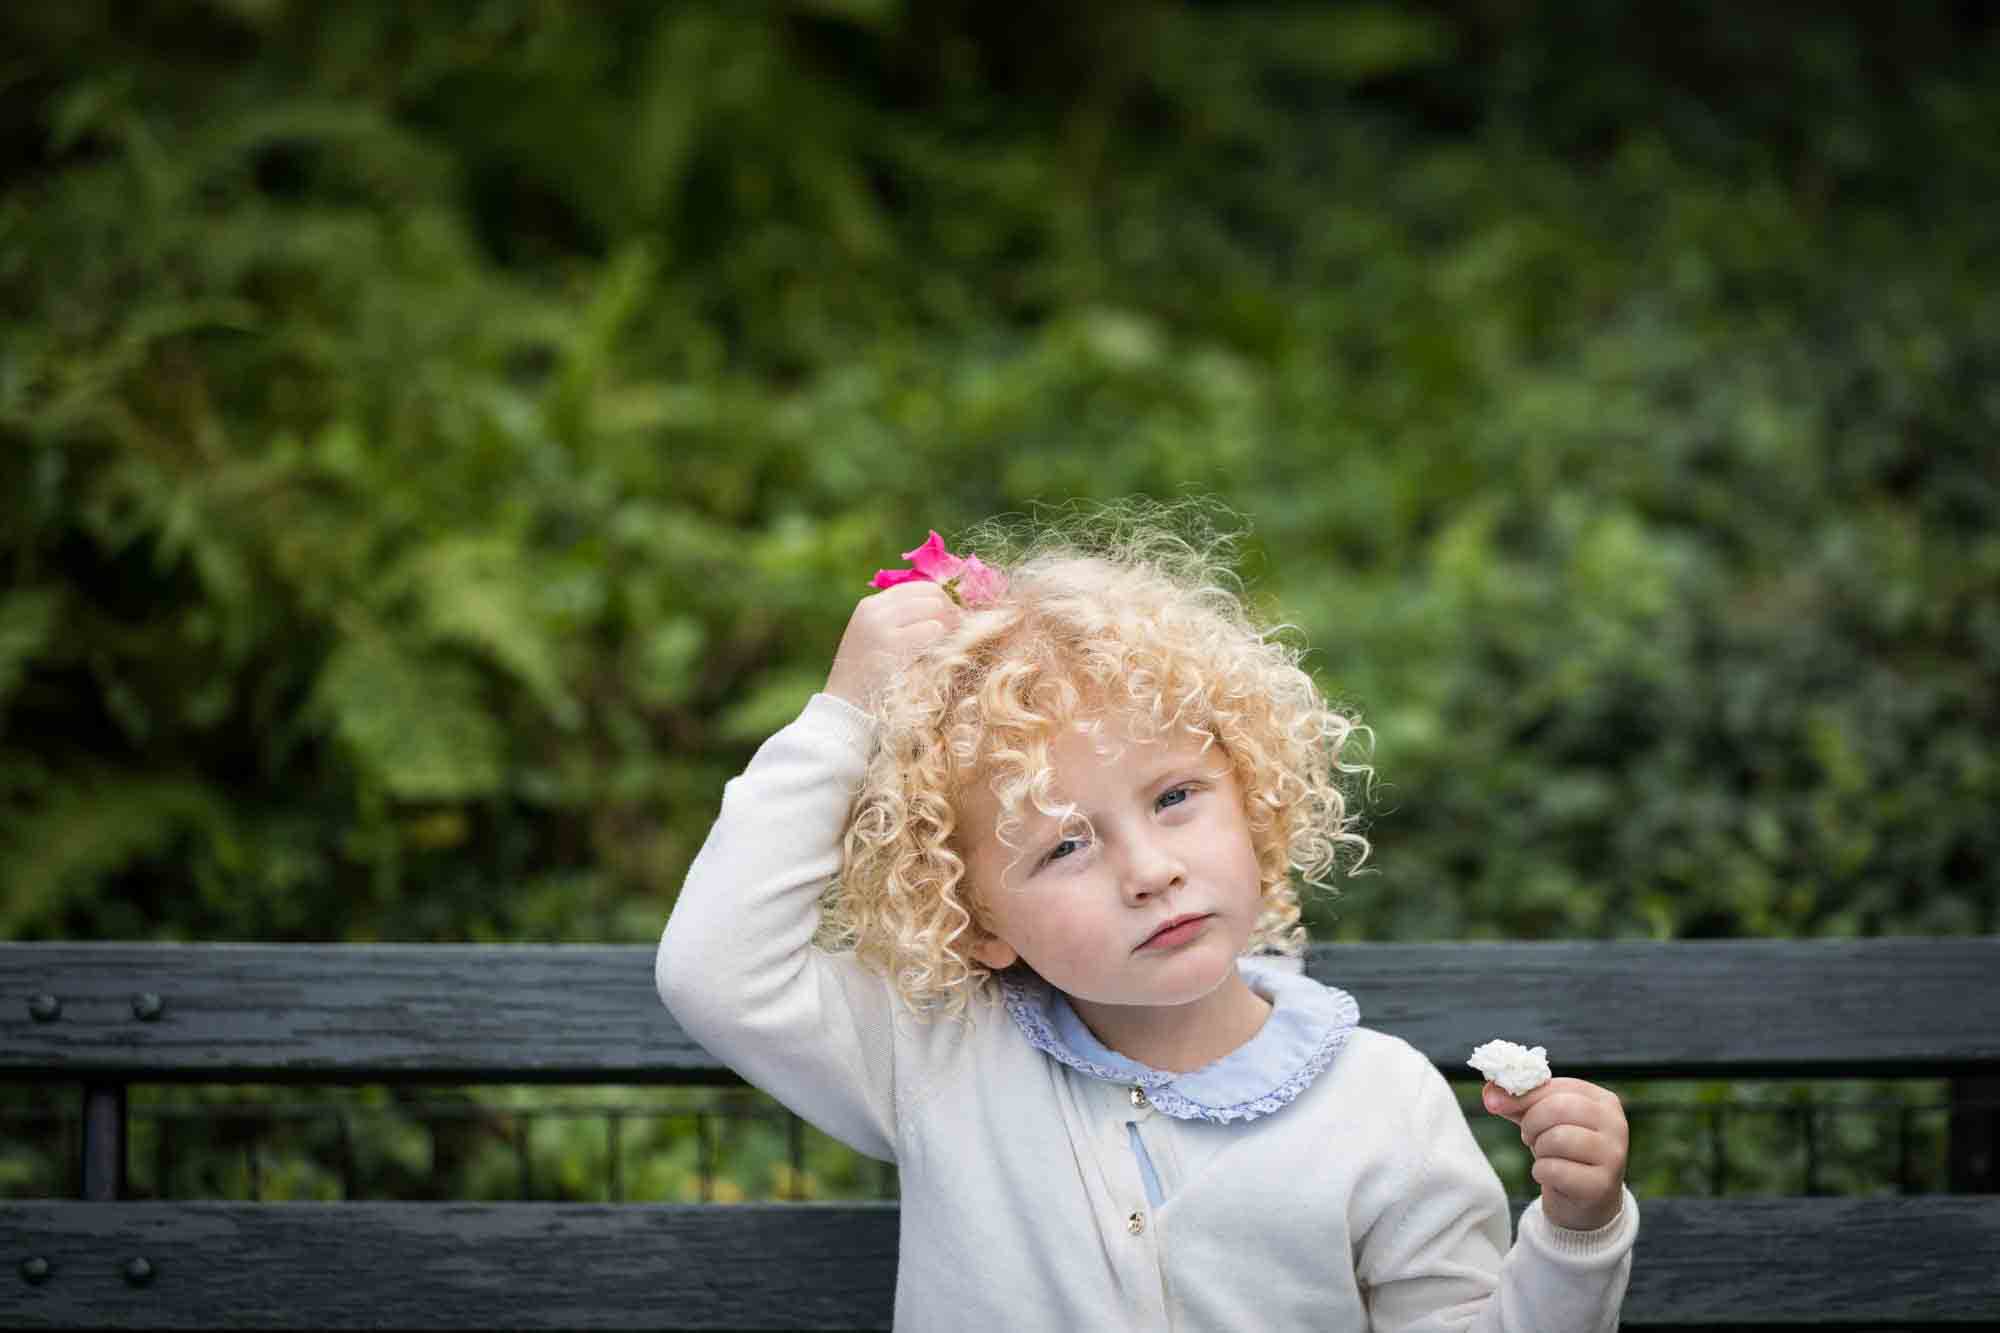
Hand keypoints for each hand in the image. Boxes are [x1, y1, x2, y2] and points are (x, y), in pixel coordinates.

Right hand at [824, 582, 963, 712]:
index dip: (942, 600)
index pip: (919, 587)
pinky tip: (936, 653)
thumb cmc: (867, 677)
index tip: (952, 619)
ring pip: (934, 608)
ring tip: (949, 643)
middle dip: (950, 611)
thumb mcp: (877, 639)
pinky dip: (940, 639)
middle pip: (931, 594)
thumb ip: (901, 621)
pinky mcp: (890, 644)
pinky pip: (931, 629)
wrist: (845, 706)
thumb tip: (944, 608)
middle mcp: (875, 610)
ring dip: (948, 625)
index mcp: (871, 605)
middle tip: (959, 631)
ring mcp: (881, 625)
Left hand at [1482, 1077, 1628, 1232]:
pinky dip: (1541, 1171)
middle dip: (1531, 1123)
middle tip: (1528, 1136)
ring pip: (1557, 1138)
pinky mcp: (1602, 1184)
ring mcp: (1613, 1155)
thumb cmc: (1564, 1153)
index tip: (1497, 1104)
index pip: (1556, 1086)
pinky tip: (1550, 1175)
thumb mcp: (1543, 1121)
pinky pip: (1555, 1169)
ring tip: (1545, 1155)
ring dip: (1539, 1149)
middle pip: (1558, 1109)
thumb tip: (1491, 1093)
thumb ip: (1518, 1102)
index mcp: (1603, 1100)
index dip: (1522, 1095)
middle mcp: (1616, 1124)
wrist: (1585, 1202)